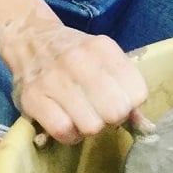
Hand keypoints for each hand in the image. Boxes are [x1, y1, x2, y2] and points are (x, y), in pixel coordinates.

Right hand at [2, 14, 147, 144]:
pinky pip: (64, 131)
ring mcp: (54, 78)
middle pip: (116, 111)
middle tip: (99, 110)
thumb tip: (142, 122)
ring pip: (91, 125)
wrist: (30, 38)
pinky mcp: (32, 97)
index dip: (130, 103)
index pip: (137, 92)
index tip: (118, 99)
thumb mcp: (103, 57)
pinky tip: (66, 121)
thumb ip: (125, 84)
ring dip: (88, 127)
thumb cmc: (73, 53)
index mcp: (102, 47)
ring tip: (80, 115)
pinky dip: (68, 134)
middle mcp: (79, 59)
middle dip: (111, 118)